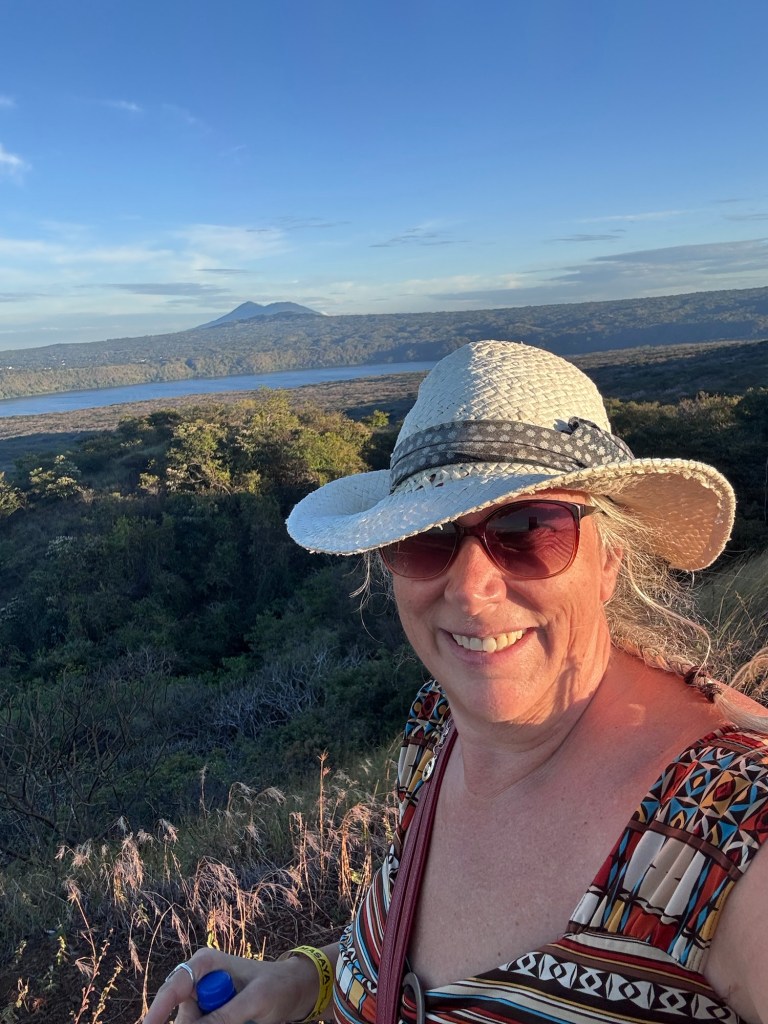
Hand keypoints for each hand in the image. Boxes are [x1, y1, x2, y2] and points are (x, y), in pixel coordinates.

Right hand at [143, 949, 321, 1023]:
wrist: (292, 992)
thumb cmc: (276, 986)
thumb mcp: (255, 1001)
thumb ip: (224, 1014)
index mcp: (205, 964)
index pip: (173, 989)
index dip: (157, 1012)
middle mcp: (197, 981)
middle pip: (180, 1016)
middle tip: (233, 1019)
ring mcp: (202, 1001)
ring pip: (192, 1023)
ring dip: (210, 1023)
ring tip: (243, 1017)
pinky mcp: (209, 1015)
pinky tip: (241, 1021)